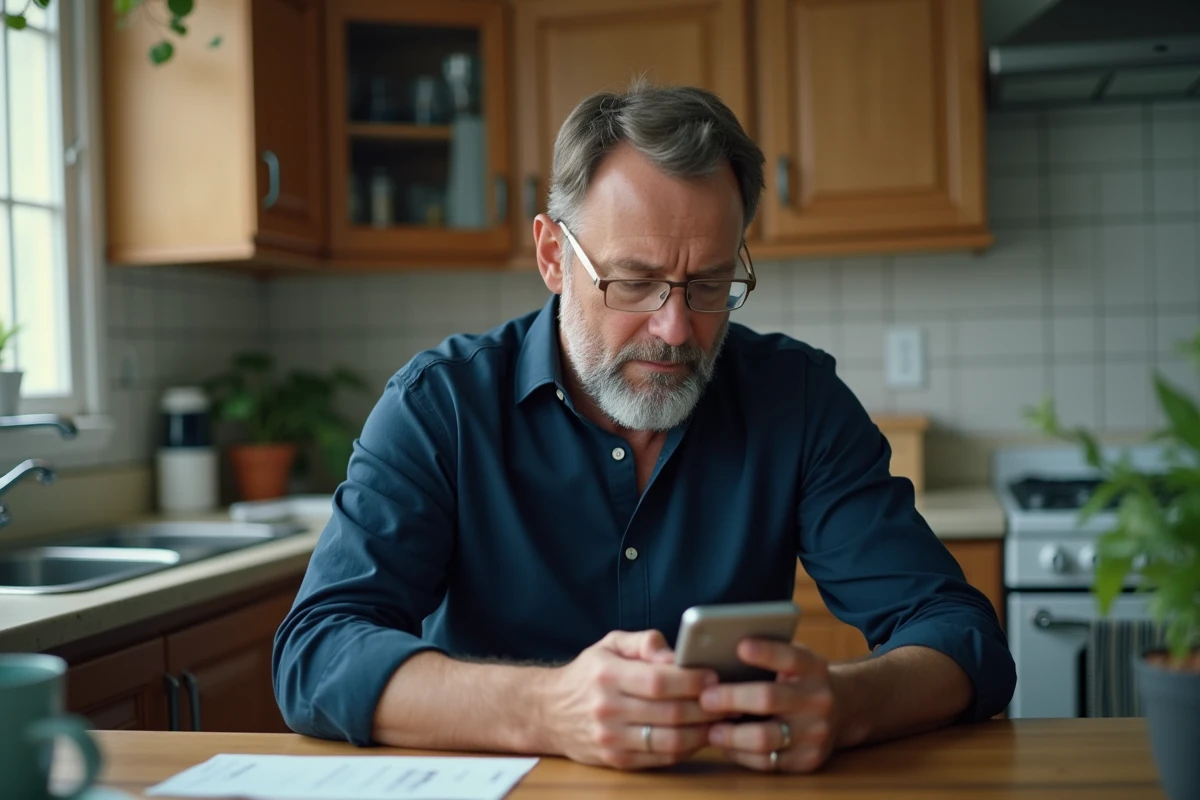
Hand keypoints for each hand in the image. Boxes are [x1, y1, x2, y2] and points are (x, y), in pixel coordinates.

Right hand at [539, 630, 722, 768]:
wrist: (548, 712)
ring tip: (721, 720)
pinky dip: (687, 749)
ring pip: (670, 740)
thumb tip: (674, 653)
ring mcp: (611, 739)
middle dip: (707, 707)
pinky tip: (700, 736)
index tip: (714, 675)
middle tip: (730, 699)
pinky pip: (661, 759)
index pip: (658, 681)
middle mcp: (608, 709)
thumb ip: (643, 642)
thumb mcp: (609, 644)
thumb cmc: (588, 674)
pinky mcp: (617, 760)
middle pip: (670, 713)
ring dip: (703, 732)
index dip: (692, 680)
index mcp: (607, 675)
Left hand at [699, 638, 837, 772]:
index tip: (739, 646)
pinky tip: (725, 744)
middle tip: (705, 698)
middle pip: (769, 698)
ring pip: (765, 738)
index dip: (765, 652)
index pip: (790, 657)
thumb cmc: (799, 679)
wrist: (843, 709)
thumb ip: (767, 655)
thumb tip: (716, 654)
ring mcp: (815, 733)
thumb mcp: (794, 660)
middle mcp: (819, 699)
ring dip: (732, 735)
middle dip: (732, 698)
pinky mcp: (807, 760)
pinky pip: (767, 762)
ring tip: (710, 729)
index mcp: (813, 668)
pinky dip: (740, 754)